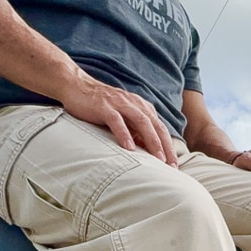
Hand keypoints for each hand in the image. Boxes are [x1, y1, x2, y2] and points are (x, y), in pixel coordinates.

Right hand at [61, 72, 176, 166]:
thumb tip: (146, 149)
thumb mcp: (121, 117)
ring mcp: (119, 104)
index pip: (159, 127)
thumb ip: (134, 129)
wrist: (76, 85)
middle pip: (155, 125)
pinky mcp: (103, 106)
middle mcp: (133, 104)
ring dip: (151, 141)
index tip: (174, 164)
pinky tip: (129, 148)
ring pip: (141, 122)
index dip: (168, 145)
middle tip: (171, 165)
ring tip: (157, 158)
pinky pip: (117, 121)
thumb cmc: (99, 105)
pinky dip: (124, 134)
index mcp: (140, 106)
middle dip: (165, 146)